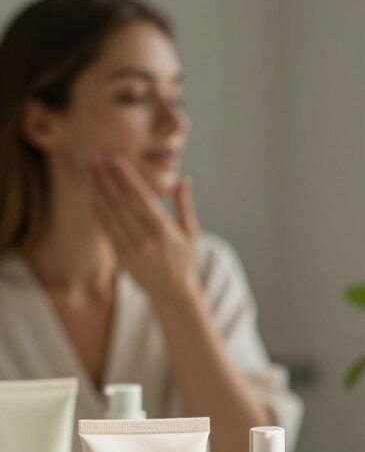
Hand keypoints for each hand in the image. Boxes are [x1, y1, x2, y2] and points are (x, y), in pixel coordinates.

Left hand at [88, 156, 198, 300]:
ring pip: (111, 216)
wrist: (172, 292)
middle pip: (122, 204)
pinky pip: (107, 231)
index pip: (141, 199)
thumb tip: (182, 179)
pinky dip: (98, 212)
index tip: (114, 159)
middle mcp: (146, 240)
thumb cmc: (182, 258)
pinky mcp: (122, 258)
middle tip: (94, 158)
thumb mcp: (190, 232)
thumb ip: (184, 205)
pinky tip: (91, 195)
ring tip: (88, 172)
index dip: (126, 179)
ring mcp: (132, 250)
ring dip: (97, 192)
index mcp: (163, 230)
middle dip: (107, 180)